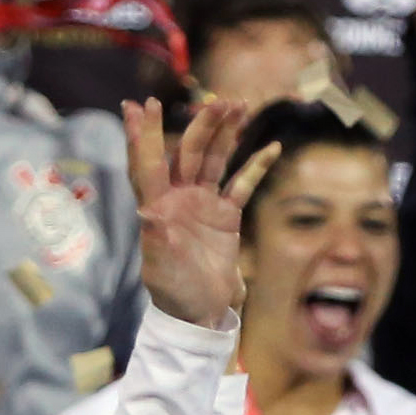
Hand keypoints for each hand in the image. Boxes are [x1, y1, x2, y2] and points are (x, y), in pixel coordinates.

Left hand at [127, 97, 278, 327]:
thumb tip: (148, 211)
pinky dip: (256, 166)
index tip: (144, 105)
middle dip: (203, 125)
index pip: (149, 162)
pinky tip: (271, 147)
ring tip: (240, 105)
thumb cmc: (174, 293)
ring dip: (226, 134)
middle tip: (219, 101)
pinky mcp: (225, 216)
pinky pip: (242, 184)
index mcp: (156, 205)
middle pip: (189, 151)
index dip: (147, 135)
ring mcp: (203, 204)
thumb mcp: (161, 267)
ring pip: (215, 160)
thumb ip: (156, 237)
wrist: (199, 313)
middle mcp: (177, 197)